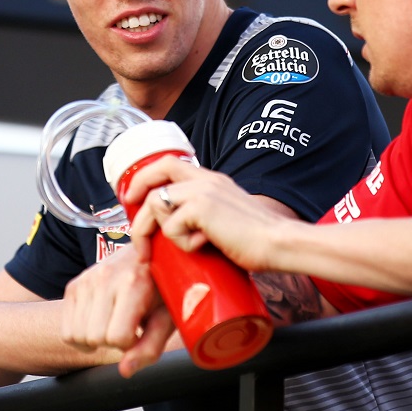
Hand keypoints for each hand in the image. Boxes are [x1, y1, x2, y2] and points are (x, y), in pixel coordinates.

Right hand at [61, 246, 174, 377]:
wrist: (150, 253)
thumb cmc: (163, 288)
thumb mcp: (167, 317)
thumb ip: (150, 347)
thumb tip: (125, 371)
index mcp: (132, 283)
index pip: (117, 337)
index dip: (131, 343)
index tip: (141, 330)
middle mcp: (105, 278)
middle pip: (94, 338)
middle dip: (112, 342)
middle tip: (128, 327)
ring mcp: (86, 280)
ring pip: (77, 336)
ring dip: (96, 340)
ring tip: (114, 324)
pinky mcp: (74, 286)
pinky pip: (67, 331)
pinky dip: (81, 335)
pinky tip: (100, 322)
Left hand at [121, 159, 283, 272]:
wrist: (278, 244)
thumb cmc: (257, 240)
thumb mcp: (226, 218)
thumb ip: (205, 215)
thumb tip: (181, 229)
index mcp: (211, 179)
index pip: (168, 163)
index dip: (145, 178)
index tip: (132, 199)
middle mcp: (205, 179)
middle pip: (154, 179)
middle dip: (137, 208)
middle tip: (137, 239)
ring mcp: (202, 191)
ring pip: (157, 204)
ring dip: (161, 232)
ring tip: (183, 247)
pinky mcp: (201, 207)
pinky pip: (171, 226)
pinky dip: (181, 243)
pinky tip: (203, 246)